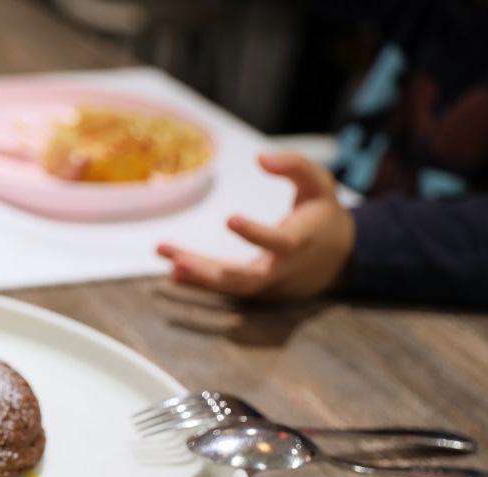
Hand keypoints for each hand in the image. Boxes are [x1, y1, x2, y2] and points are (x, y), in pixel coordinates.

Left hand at [156, 152, 354, 300]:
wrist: (340, 260)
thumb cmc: (323, 216)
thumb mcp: (320, 184)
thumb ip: (295, 166)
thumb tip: (260, 157)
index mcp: (300, 242)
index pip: (278, 242)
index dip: (255, 234)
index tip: (230, 219)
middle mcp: (281, 270)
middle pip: (244, 280)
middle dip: (209, 274)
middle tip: (178, 263)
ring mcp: (267, 285)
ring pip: (228, 287)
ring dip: (195, 276)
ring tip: (165, 255)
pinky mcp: (255, 291)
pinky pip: (225, 288)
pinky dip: (199, 282)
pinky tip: (172, 269)